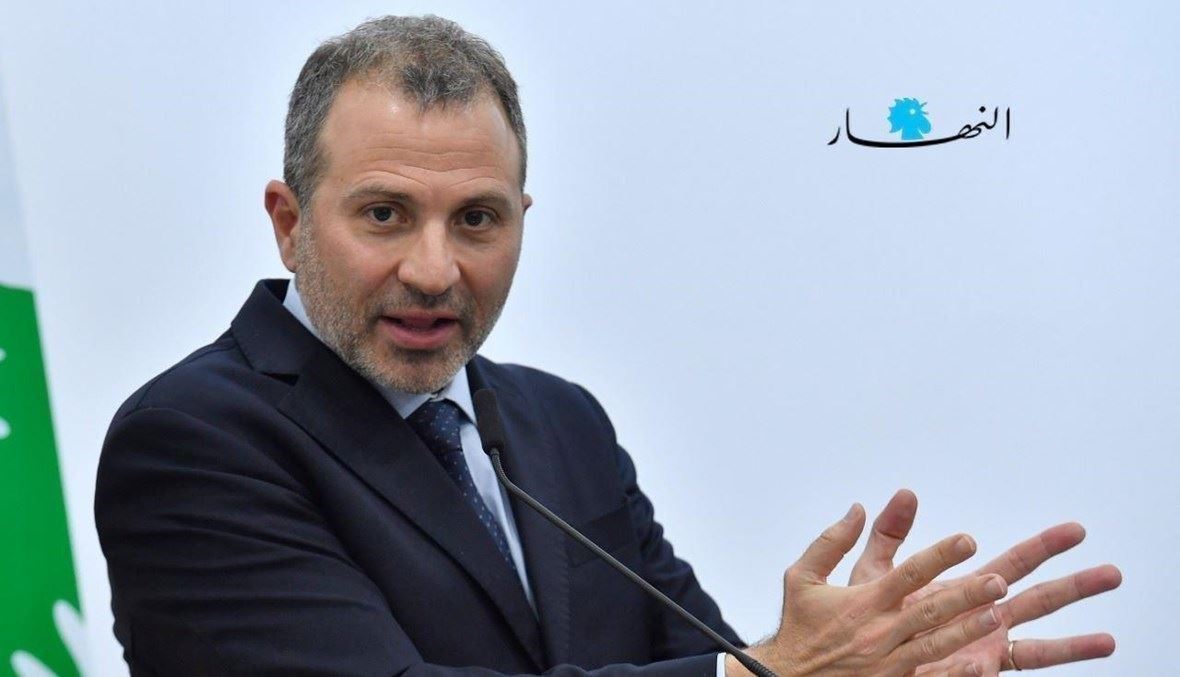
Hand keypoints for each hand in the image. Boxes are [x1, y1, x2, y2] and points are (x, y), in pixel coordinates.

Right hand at [728, 504, 1007, 676]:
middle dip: (967, 594)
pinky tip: (978, 666)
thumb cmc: (799, 626)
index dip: (940, 556)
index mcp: (863, 601)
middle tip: (998, 581)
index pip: (909, 573)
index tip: (967, 541)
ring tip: (997, 615)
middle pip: (931, 610)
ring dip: (967, 630)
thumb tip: (857, 510)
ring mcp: (888, 660)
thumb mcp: (802, 577)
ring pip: (936, 645)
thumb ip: (831, 542)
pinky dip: (953, 673)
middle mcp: (880, 630)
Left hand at [848, 489, 1121, 674]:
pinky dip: (1008, 666)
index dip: (1044, 546)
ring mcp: (983, 648)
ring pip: (1037, 645)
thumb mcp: (876, 571)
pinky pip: (992, 671)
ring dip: (1073, 644)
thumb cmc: (865, 617)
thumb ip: (890, 535)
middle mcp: (985, 618)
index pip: (1015, 562)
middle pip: (1040, 599)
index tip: (1075, 531)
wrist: (852, 658)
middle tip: (1112, 572)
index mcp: (968, 588)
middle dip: (1075, 586)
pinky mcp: (971, 672)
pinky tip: (1021, 663)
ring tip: (1108, 642)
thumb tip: (905, 493)